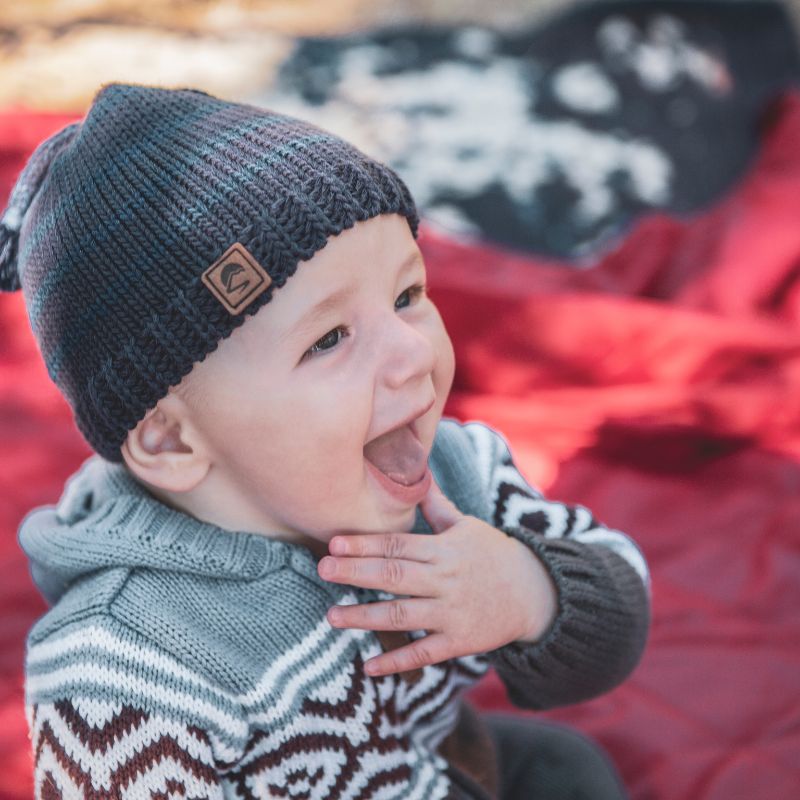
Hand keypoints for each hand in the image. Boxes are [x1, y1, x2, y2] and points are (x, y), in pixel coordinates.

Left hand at [317, 475, 557, 677]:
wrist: (534, 593)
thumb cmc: (492, 554)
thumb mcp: (466, 525)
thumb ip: (435, 505)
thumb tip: (415, 472)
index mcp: (443, 549)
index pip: (397, 544)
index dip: (364, 544)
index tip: (334, 543)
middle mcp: (445, 580)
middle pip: (394, 576)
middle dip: (355, 573)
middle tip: (322, 570)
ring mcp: (452, 612)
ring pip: (402, 615)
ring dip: (365, 617)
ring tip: (332, 617)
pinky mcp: (459, 641)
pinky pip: (423, 653)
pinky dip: (396, 661)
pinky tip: (369, 665)